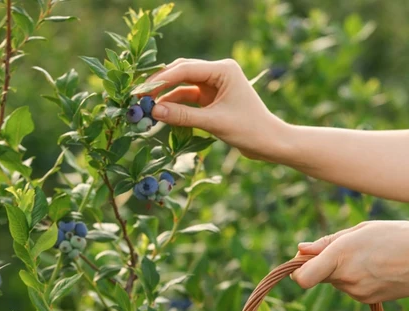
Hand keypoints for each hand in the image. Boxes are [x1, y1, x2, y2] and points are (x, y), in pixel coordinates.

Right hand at [147, 58, 287, 159]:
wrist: (269, 143)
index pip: (186, 69)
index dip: (162, 79)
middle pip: (181, 73)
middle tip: (139, 96)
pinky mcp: (212, 99)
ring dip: (166, 97)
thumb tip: (154, 111)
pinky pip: (188, 98)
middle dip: (161, 85)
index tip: (142, 90)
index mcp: (223, 69)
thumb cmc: (249, 130)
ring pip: (182, 86)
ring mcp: (214, 85)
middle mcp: (218, 72)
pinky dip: (175, 106)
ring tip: (147, 108)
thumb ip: (183, 116)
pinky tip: (161, 114)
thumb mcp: (213, 122)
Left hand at [291, 221, 408, 302]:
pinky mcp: (368, 300)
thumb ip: (327, 241)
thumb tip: (300, 250)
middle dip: (324, 264)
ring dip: (344, 270)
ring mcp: (357, 292)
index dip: (297, 269)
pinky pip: (351, 288)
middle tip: (349, 248)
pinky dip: (358, 279)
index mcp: (340, 254)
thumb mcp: (361, 229)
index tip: (304, 259)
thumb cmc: (397, 235)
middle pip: (318, 276)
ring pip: (336, 281)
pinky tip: (379, 267)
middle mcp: (346, 277)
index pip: (301, 277)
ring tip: (371, 255)